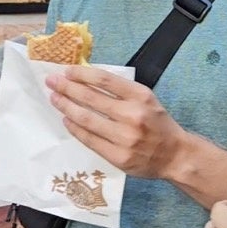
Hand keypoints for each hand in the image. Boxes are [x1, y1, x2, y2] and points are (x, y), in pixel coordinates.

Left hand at [46, 65, 187, 178]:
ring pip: (86, 119)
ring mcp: (124, 138)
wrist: (175, 155)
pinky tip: (66, 119)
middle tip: (52, 81)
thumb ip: (122, 91)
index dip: (82, 74)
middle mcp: (133, 115)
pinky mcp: (118, 157)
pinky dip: (75, 128)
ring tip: (55, 99)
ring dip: (66, 107)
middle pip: (91, 98)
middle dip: (67, 88)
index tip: (67, 71)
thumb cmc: (158, 124)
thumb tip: (87, 80)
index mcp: (141, 96)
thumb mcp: (147, 99)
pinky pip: (89, 139)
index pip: (105, 80)